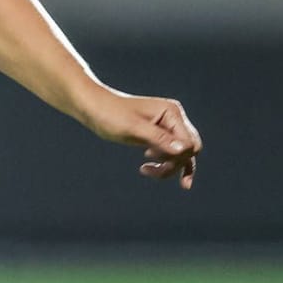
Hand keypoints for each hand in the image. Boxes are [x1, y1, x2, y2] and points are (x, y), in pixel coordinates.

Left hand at [82, 91, 201, 189]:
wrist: (93, 107)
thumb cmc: (110, 114)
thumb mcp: (132, 128)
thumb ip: (158, 138)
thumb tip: (183, 150)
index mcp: (171, 112)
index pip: (188, 143)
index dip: (176, 157)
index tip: (148, 157)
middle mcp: (174, 118)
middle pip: (189, 149)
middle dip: (174, 163)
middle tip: (147, 170)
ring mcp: (168, 126)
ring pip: (182, 154)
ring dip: (169, 166)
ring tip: (145, 170)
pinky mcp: (159, 135)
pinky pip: (173, 153)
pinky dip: (171, 164)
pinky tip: (164, 175)